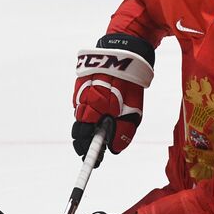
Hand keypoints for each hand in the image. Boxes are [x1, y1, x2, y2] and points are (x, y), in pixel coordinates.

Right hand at [72, 32, 153, 163]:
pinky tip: (102, 108)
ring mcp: (79, 94)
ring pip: (81, 118)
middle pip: (79, 131)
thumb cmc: (131, 82)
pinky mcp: (79, 86)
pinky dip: (91, 111)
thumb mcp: (133, 110)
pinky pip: (83, 105)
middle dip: (88, 140)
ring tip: (106, 122)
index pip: (84, 138)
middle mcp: (82, 102)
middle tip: (101, 147)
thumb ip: (123, 131)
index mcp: (93, 108)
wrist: (123, 50)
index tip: (93, 163)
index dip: (87, 153)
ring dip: (91, 126)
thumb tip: (114, 149)